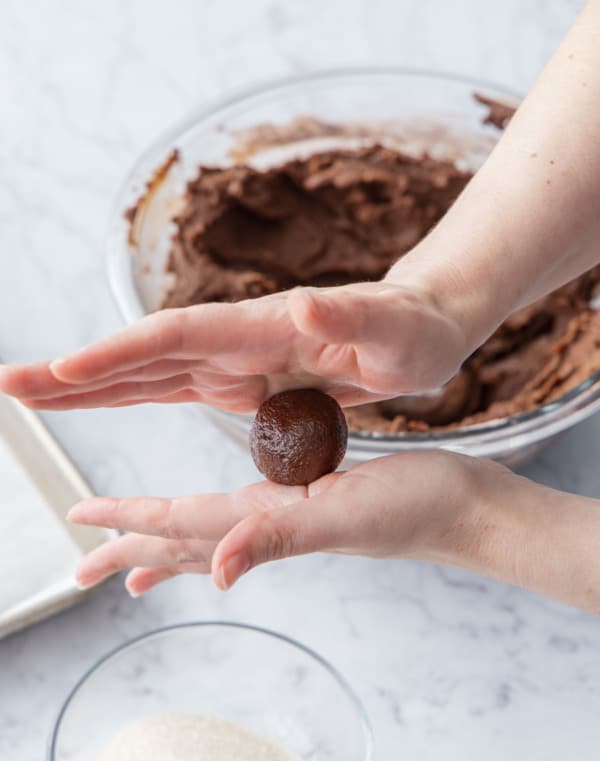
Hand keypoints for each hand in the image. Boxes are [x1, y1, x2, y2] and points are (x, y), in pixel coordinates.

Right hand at [0, 279, 467, 412]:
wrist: (417, 331)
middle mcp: (235, 340)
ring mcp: (230, 361)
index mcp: (264, 326)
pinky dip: (124, 395)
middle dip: (76, 372)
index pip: (179, 336)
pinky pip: (168, 388)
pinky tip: (89, 401)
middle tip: (9, 384)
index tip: (67, 371)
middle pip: (141, 354)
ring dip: (85, 386)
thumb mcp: (392, 327)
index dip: (122, 353)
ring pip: (143, 373)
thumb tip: (305, 297)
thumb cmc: (410, 330)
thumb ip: (350, 312)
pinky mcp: (236, 380)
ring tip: (27, 394)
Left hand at [67, 450, 479, 594]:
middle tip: (79, 571)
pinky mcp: (309, 504)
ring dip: (163, 550)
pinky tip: (215, 533)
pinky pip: (245, 521)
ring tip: (128, 568)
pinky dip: (214, 529)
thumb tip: (216, 574)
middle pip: (182, 544)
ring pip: (208, 537)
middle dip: (127, 552)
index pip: (181, 525)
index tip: (81, 520)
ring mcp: (288, 518)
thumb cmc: (417, 508)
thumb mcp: (345, 514)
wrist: (465, 508)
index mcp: (267, 519)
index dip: (129, 524)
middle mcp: (269, 524)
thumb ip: (279, 540)